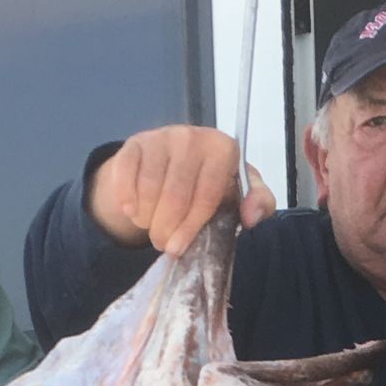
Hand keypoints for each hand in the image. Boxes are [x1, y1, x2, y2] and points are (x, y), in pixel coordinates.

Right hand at [87, 127, 275, 255]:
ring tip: (150, 227)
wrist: (174, 160)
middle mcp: (192, 137)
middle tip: (163, 244)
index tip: (178, 248)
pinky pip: (125, 175)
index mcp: (223, 149)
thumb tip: (251, 217)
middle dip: (165, 229)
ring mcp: (161, 137)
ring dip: (146, 218)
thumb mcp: (239, 192)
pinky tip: (131, 211)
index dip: (190, 228)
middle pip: (175, 196)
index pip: (206, 196)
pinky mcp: (135, 142)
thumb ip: (259, 203)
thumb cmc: (210, 182)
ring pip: (149, 189)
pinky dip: (126, 199)